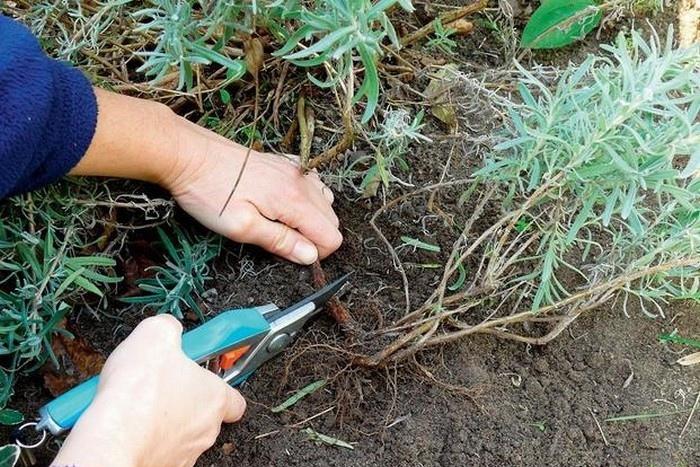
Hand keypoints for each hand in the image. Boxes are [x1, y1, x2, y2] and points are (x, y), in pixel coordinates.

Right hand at [52, 315, 245, 466]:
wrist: (110, 439)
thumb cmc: (138, 393)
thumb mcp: (155, 334)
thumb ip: (169, 328)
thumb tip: (167, 326)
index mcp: (214, 398)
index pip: (235, 399)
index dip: (219, 384)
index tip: (205, 373)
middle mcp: (204, 430)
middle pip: (203, 414)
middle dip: (183, 399)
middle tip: (161, 385)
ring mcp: (183, 453)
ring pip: (179, 433)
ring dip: (163, 419)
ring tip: (139, 404)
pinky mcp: (159, 466)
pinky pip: (155, 448)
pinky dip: (144, 436)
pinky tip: (127, 424)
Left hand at [163, 113, 341, 263]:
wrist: (188, 153)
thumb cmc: (209, 192)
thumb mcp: (241, 227)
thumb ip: (280, 241)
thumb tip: (310, 256)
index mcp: (294, 200)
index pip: (331, 237)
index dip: (315, 254)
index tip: (291, 254)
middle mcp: (301, 182)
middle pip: (332, 220)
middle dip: (314, 238)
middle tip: (281, 242)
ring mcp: (294, 169)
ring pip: (325, 201)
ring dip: (311, 218)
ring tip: (280, 224)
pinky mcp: (283, 162)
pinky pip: (312, 183)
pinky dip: (306, 197)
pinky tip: (282, 203)